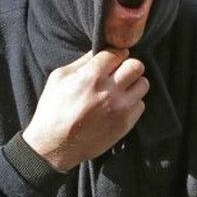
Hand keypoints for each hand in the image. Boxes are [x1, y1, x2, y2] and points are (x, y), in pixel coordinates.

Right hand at [22, 48, 148, 171]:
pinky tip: (118, 105)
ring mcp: (120, 108)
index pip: (118, 52)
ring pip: (143, 84)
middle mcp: (109, 91)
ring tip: (120, 89)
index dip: (115, 54)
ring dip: (133, 84)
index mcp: (90, 76)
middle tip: (119, 72)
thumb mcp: (59, 78)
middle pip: (136, 65)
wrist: (54, 146)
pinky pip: (141, 104)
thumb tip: (100, 50)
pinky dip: (132, 103)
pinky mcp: (125, 124)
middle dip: (128, 66)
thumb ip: (82, 61)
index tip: (112, 59)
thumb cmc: (53, 110)